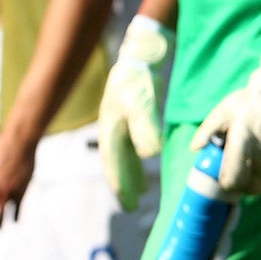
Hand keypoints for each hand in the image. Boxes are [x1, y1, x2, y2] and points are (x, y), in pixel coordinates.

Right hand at [100, 16, 171, 210]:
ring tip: (140, 190)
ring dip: (131, 172)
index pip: (113, 163)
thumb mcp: (142, 104)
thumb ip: (145, 128)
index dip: (120, 184)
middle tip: (131, 205)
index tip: (128, 203)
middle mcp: (112, 128)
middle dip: (124, 183)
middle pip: (116, 161)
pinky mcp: (132, 115)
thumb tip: (150, 154)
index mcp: (110, 129)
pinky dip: (137, 156)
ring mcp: (121, 122)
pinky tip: (146, 160)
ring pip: (124, 153)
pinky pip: (132, 143)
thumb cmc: (138, 79)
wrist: (140, 54)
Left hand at [194, 25, 260, 195]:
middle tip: (247, 175)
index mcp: (243, 135)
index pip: (235, 178)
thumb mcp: (223, 111)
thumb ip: (207, 131)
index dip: (231, 184)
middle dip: (250, 183)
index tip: (229, 181)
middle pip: (258, 184)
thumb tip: (195, 148)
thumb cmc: (248, 100)